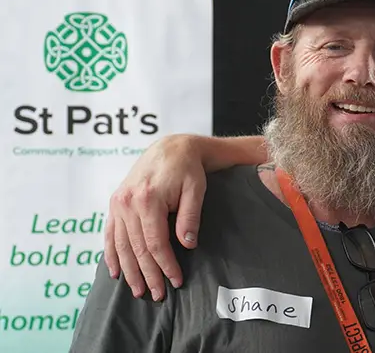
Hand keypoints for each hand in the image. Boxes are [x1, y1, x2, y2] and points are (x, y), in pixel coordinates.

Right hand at [105, 135, 206, 300]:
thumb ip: (190, 216)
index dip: (166, 265)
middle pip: (137, 248)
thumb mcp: (196, 189)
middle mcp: (127, 202)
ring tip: (138, 291)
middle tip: (158, 295)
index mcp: (148, 199)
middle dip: (148, 274)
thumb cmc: (188, 169)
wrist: (171, 148)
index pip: (155, 242)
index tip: (176, 281)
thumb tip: (187, 245)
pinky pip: (109, 234)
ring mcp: (118, 203)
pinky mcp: (115, 203)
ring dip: (129, 271)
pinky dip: (111, 254)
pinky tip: (115, 272)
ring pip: (121, 245)